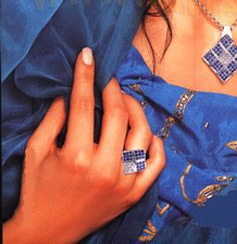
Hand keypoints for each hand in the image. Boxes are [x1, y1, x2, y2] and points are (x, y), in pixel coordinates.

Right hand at [3, 47, 164, 243]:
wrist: (47, 234)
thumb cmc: (38, 189)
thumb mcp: (36, 150)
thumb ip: (52, 118)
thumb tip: (69, 89)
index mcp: (76, 156)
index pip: (84, 104)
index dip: (85, 75)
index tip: (88, 55)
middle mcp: (104, 168)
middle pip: (118, 114)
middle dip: (113, 89)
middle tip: (108, 80)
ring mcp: (123, 183)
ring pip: (142, 133)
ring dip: (136, 110)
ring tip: (125, 101)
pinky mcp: (134, 194)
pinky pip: (156, 163)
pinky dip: (156, 144)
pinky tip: (145, 132)